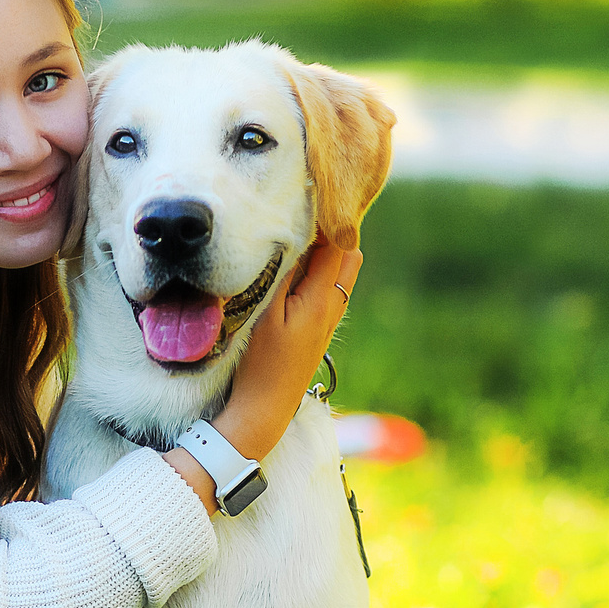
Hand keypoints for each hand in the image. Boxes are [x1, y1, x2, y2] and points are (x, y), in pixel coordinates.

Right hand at [218, 237, 362, 459]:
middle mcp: (333, 307)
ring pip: (340, 273)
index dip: (326, 218)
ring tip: (298, 240)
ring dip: (326, 253)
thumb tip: (294, 236)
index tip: (306, 198)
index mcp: (322, 298)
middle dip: (332, 233)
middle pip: (348, 255)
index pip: (337, 244)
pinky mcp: (319, 330)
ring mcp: (328, 320)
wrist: (265, 409)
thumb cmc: (261, 362)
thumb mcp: (266, 313)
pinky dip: (320, 272)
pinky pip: (329, 289)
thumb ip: (283, 273)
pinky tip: (295, 271)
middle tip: (303, 217)